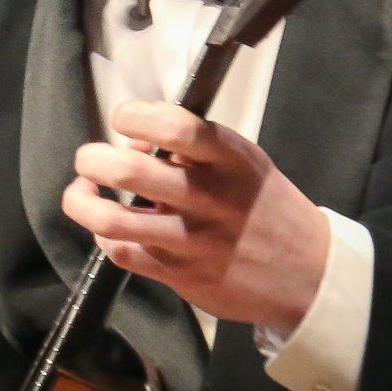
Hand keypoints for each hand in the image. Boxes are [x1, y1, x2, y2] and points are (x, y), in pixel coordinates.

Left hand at [64, 100, 328, 333]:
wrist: (311, 274)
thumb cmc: (265, 208)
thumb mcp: (245, 164)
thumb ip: (194, 149)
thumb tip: (135, 140)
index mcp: (229, 160)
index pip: (174, 125)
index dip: (134, 116)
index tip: (125, 119)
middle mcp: (209, 197)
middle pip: (127, 171)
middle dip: (92, 159)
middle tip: (91, 160)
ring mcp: (192, 239)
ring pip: (111, 220)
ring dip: (80, 201)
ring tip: (83, 192)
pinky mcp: (179, 273)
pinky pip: (119, 252)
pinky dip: (103, 236)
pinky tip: (111, 228)